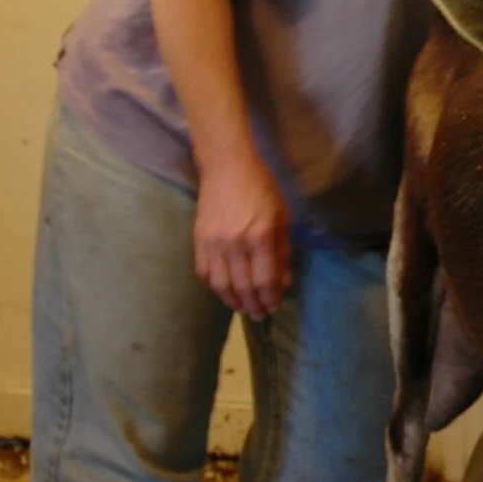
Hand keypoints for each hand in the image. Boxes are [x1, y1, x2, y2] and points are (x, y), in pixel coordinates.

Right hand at [193, 154, 290, 318]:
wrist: (227, 167)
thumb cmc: (261, 189)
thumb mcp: (282, 217)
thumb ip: (282, 251)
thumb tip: (283, 282)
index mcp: (261, 236)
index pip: (265, 280)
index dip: (271, 299)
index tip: (274, 307)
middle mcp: (236, 243)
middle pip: (244, 287)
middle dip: (254, 306)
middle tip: (260, 315)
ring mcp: (214, 243)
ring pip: (222, 285)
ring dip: (233, 302)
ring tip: (243, 309)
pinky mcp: (199, 240)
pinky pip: (205, 272)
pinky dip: (215, 287)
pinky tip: (225, 292)